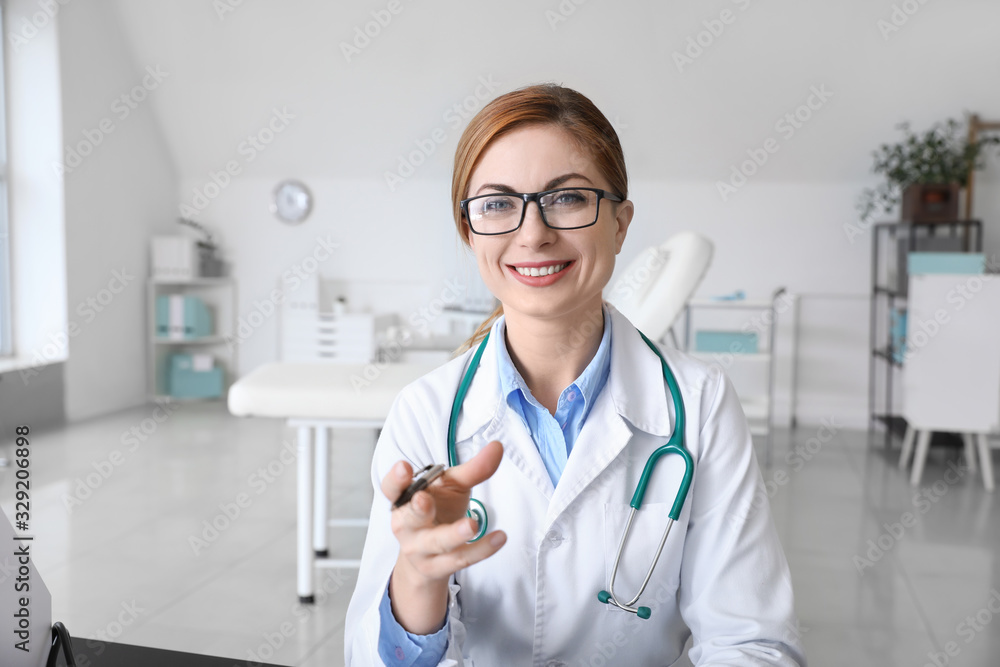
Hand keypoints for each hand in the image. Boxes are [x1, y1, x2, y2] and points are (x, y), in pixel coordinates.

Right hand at [381, 440, 506, 585]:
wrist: (429, 558)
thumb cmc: (439, 511)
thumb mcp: (452, 487)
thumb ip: (472, 469)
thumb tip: (497, 447)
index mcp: (404, 499)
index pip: (392, 488)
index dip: (396, 479)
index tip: (404, 467)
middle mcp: (407, 525)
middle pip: (409, 518)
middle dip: (417, 509)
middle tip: (423, 499)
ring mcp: (420, 549)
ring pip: (437, 542)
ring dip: (454, 533)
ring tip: (472, 524)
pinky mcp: (438, 567)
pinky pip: (460, 558)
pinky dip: (481, 549)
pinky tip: (499, 538)